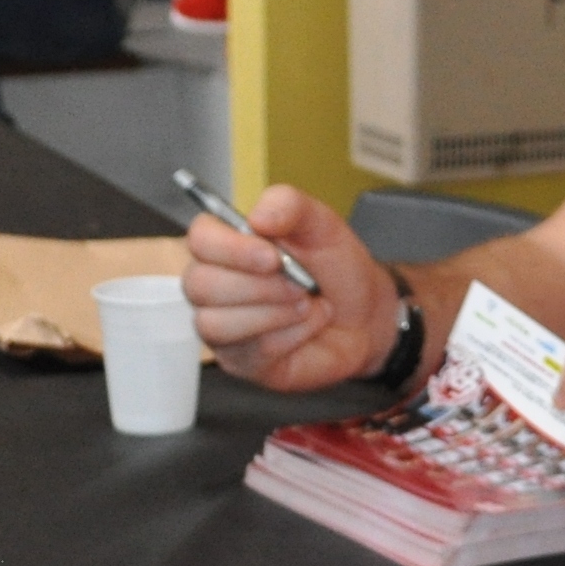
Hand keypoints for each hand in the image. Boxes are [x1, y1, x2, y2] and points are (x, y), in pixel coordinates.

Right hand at [179, 184, 400, 389]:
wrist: (365, 314)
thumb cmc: (334, 268)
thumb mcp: (322, 224)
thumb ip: (290, 205)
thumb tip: (257, 216)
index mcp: (228, 244)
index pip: (199, 240)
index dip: (230, 249)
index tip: (271, 256)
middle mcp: (214, 285)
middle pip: (199, 285)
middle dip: (258, 286)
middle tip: (300, 284)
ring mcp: (223, 327)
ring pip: (216, 323)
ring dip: (274, 313)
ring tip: (306, 303)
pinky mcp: (241, 360)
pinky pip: (251, 351)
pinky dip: (290, 335)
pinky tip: (308, 325)